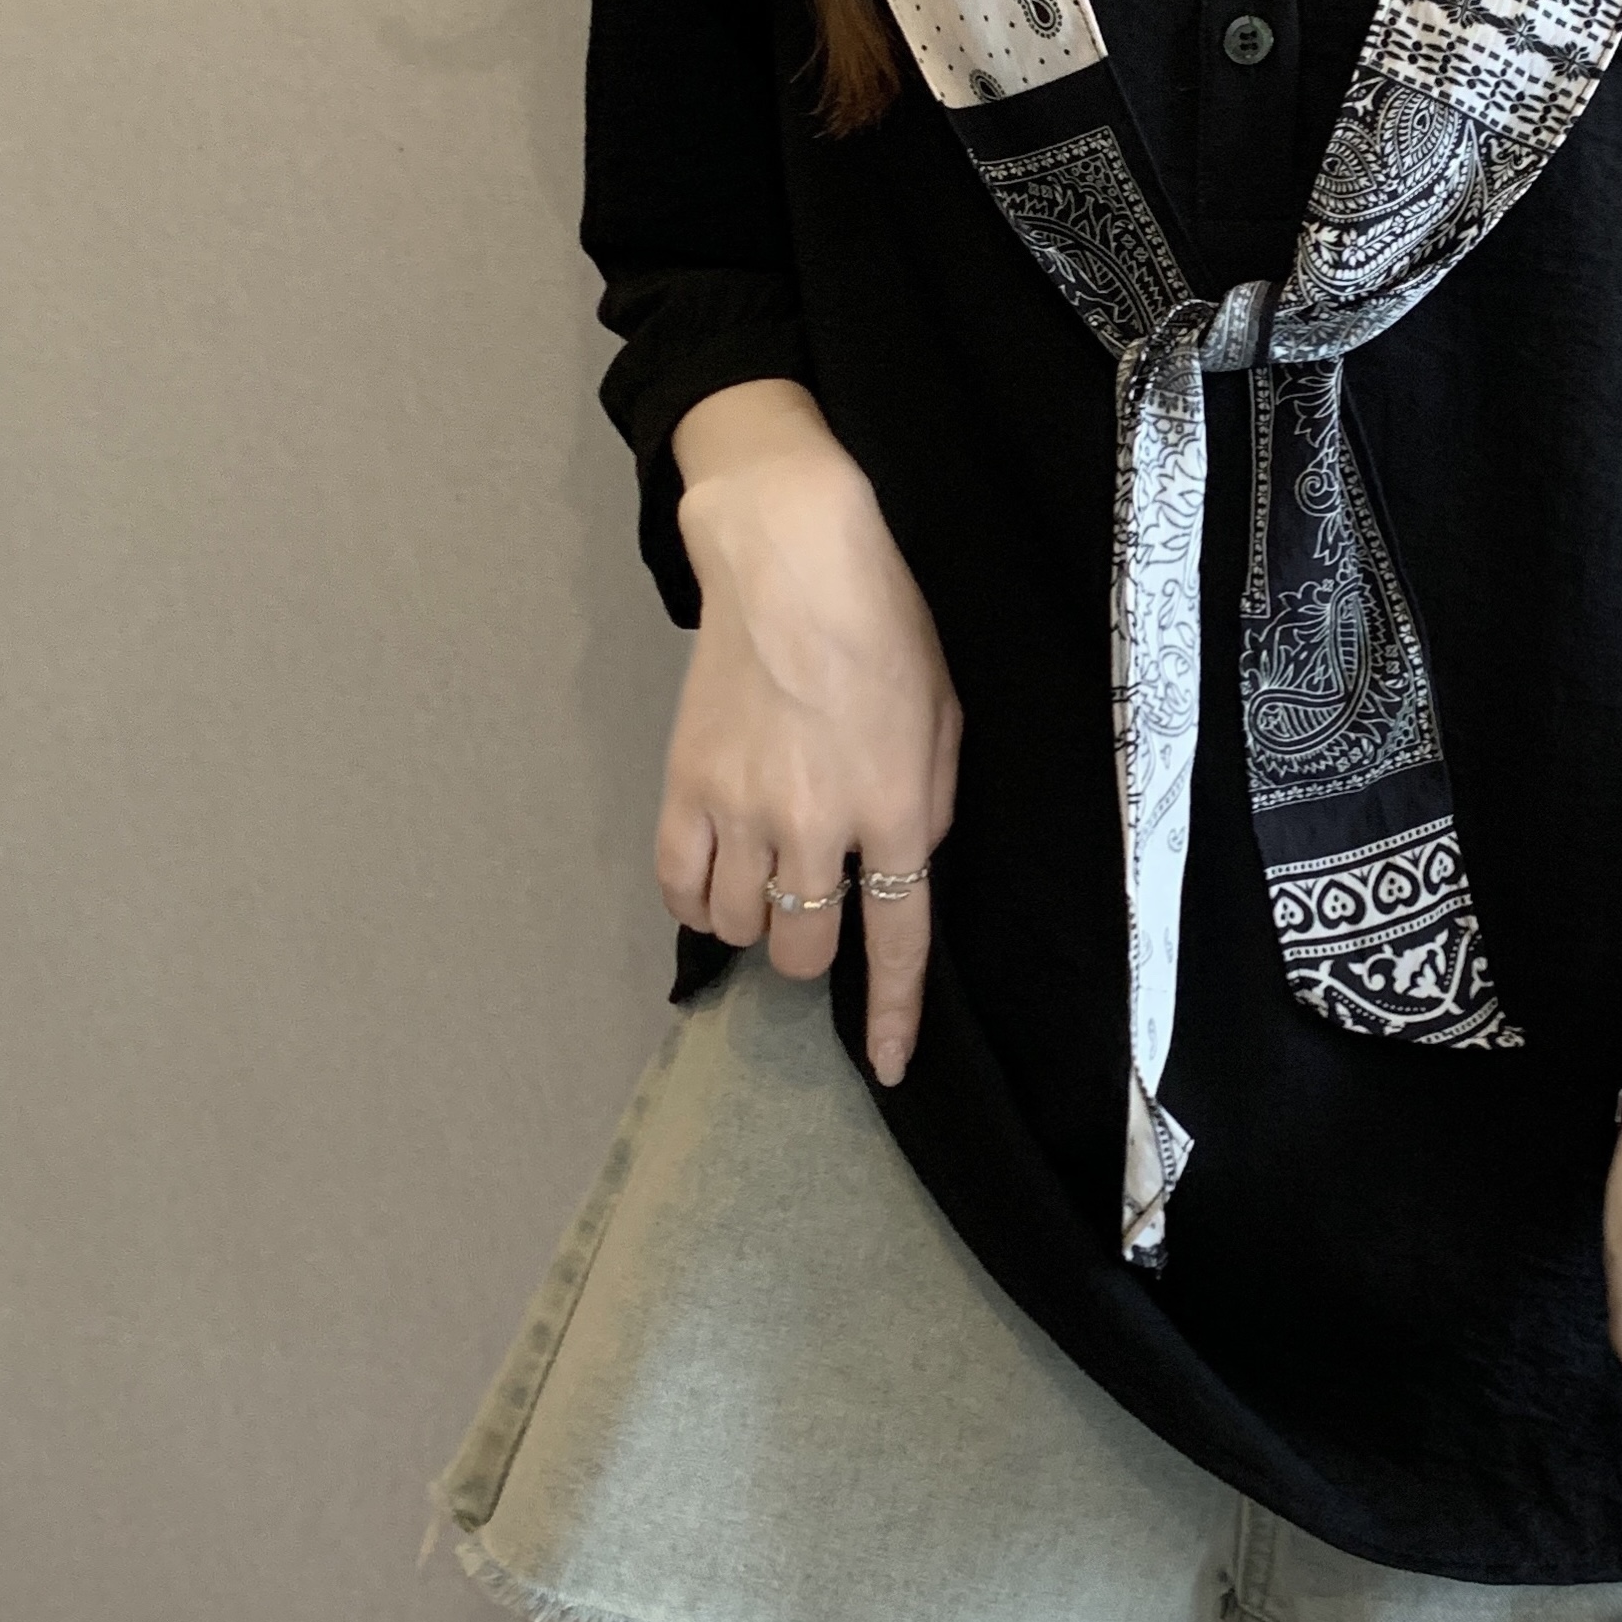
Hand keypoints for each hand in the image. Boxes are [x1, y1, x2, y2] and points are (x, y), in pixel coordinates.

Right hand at [658, 381, 960, 1081]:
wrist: (793, 558)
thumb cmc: (887, 625)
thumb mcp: (944, 718)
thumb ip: (926, 805)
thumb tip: (900, 866)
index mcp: (896, 808)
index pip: (897, 940)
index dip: (889, 1013)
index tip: (884, 1062)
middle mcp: (817, 824)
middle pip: (803, 948)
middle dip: (812, 948)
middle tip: (814, 904)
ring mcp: (743, 809)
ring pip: (739, 927)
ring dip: (755, 920)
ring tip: (766, 874)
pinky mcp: (684, 786)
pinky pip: (678, 886)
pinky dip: (696, 900)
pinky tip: (715, 880)